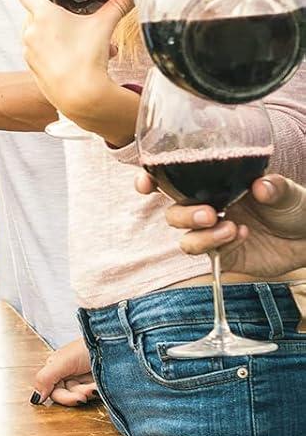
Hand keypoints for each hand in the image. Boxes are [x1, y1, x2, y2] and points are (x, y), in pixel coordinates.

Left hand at [17, 0, 128, 123]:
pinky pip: (43, 52)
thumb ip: (117, 5)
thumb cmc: (88, 57)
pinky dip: (58, 50)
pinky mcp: (33, 68)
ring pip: (43, 34)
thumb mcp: (104, 26)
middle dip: (57, 12)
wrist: (80, 96)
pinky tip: (81, 58)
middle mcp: (30, 31)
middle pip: (37, 12)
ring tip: (88, 40)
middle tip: (75, 12)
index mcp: (42, 15)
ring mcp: (29, 51)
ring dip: (62, 33)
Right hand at [31, 337, 96, 407]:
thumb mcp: (63, 361)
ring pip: (82, 396)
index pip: (53, 391)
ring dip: (90, 392)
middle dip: (79, 395)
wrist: (114, 342)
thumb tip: (35, 398)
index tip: (78, 398)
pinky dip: (99, 391)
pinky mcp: (96, 383)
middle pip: (68, 396)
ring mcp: (83, 379)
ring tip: (98, 384)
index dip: (65, 398)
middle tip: (88, 392)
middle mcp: (67, 374)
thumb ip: (46, 377)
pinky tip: (102, 384)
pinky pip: (94, 394)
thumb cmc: (88, 346)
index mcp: (56, 367)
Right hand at [136, 170, 305, 277]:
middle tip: (210, 214)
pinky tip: (240, 234)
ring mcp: (212, 233)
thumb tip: (259, 186)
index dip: (151, 181)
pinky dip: (217, 244)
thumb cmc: (295, 207)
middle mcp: (206, 207)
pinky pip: (206, 252)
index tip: (145, 183)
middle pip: (172, 211)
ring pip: (184, 236)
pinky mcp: (223, 255)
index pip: (172, 181)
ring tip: (229, 228)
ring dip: (200, 234)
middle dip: (183, 214)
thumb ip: (274, 187)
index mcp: (213, 185)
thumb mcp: (288, 191)